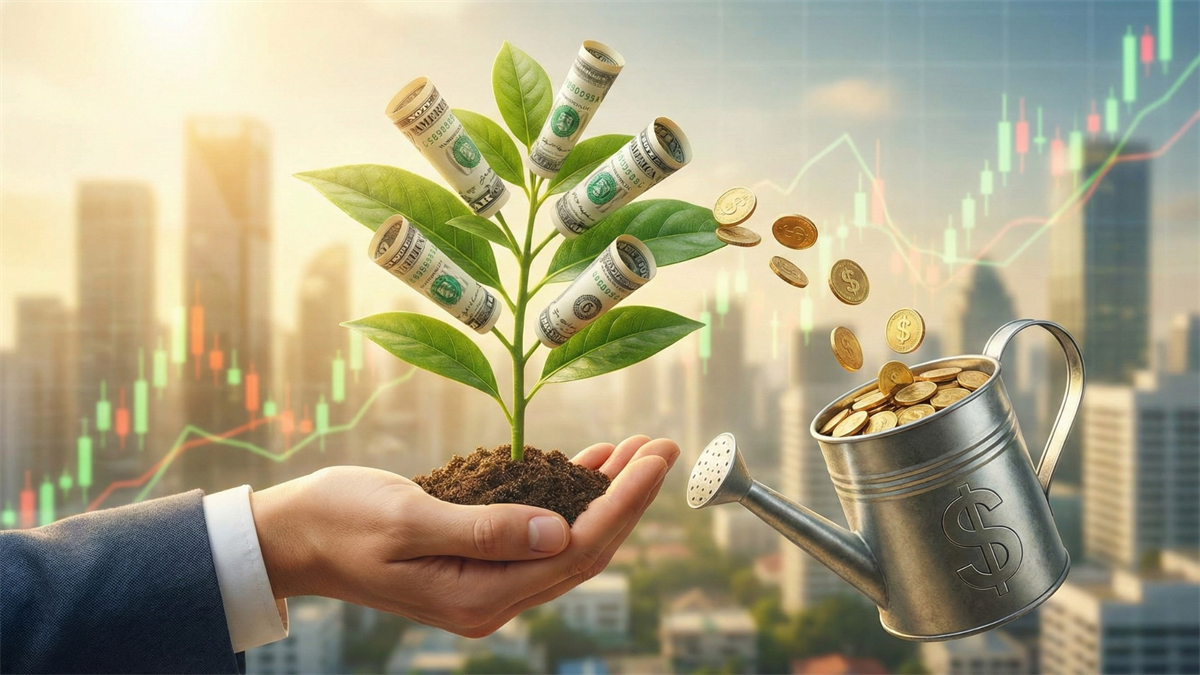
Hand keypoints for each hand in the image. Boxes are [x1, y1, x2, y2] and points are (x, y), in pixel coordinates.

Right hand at [250, 435, 678, 635]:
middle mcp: (493, 597)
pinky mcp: (478, 560)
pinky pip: (538, 531)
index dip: (625, 503)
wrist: (295, 535)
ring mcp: (486, 581)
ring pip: (567, 539)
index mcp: (480, 595)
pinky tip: (589, 464)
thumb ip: (486, 528)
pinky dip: (568, 496)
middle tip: (662, 445)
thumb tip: (561, 531)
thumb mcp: (408, 518)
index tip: (655, 458)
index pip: (577, 550)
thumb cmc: (340, 520)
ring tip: (637, 448)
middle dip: (629, 497)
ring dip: (605, 495)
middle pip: (584, 548)